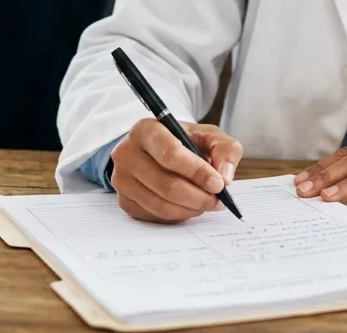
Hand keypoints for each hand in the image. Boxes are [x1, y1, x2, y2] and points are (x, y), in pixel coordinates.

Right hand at [110, 119, 243, 223]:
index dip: (197, 172)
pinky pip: (155, 216)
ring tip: (207, 203)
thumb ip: (224, 149)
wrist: (157, 151)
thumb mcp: (208, 136)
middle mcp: (127, 153)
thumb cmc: (184, 142)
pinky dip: (178, 215)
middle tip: (218, 200)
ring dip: (190, 209)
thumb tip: (225, 177)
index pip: (170, 154)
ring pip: (161, 205)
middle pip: (166, 185)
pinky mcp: (124, 201)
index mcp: (146, 130)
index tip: (218, 184)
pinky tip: (189, 206)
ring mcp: (122, 179)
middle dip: (198, 197)